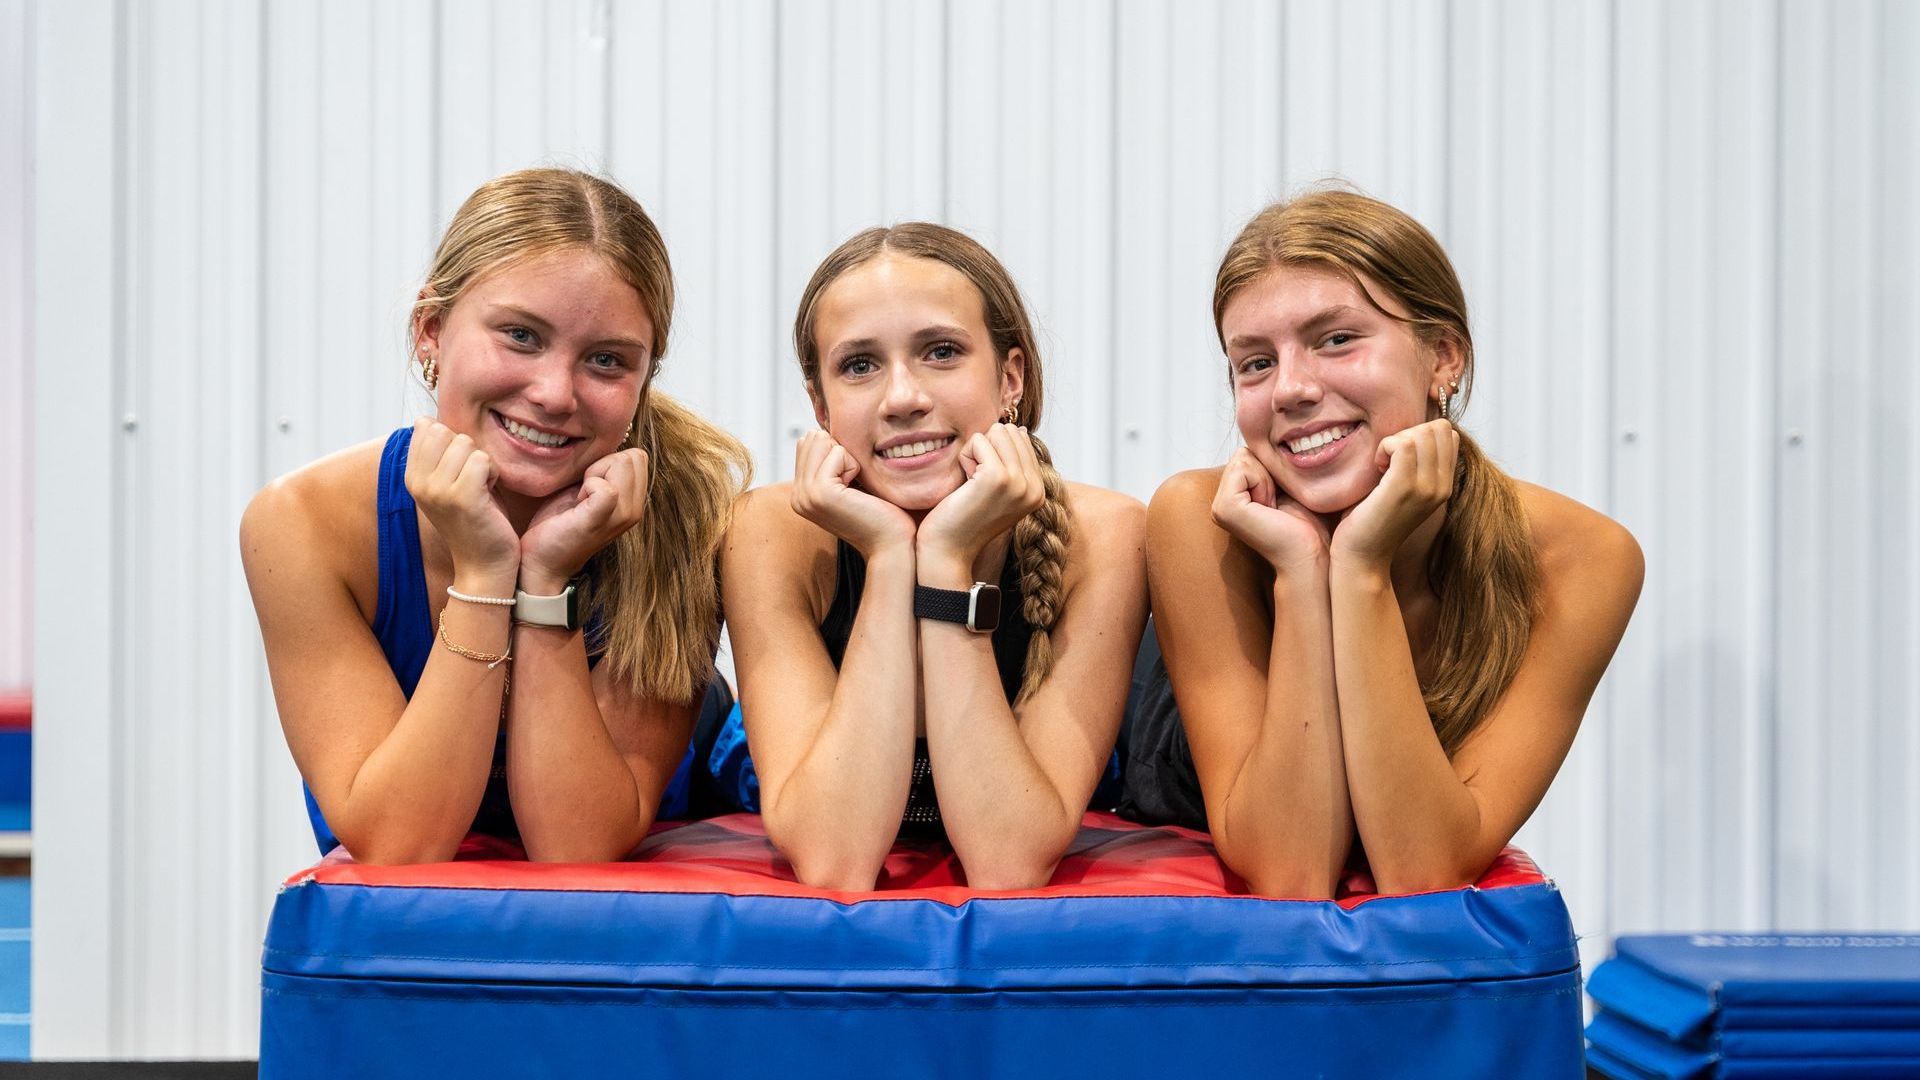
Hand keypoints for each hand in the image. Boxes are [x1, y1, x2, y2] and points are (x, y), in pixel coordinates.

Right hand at [405, 417, 519, 581]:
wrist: (483, 565)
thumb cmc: (473, 518)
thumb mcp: (445, 482)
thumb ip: (436, 453)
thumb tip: (425, 419)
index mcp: (411, 477)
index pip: (427, 427)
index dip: (452, 441)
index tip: (457, 470)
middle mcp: (419, 483)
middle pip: (446, 431)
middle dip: (467, 450)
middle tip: (471, 479)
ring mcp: (438, 491)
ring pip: (466, 443)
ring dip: (482, 463)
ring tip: (480, 488)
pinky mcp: (462, 498)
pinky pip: (482, 460)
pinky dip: (492, 474)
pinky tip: (489, 494)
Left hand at [518, 447, 649, 592]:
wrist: (543, 560)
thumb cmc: (561, 522)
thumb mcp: (589, 491)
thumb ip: (606, 472)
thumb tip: (608, 446)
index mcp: (634, 502)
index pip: (638, 457)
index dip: (610, 461)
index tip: (589, 483)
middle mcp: (635, 510)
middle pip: (633, 457)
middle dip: (603, 464)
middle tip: (584, 490)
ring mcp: (621, 517)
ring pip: (622, 464)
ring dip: (594, 474)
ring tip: (581, 498)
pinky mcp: (601, 520)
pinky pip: (606, 486)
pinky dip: (588, 485)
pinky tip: (577, 503)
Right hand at [789, 430, 916, 557]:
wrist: (892, 545)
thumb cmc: (881, 514)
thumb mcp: (850, 483)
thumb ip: (830, 461)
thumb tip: (820, 429)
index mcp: (801, 493)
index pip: (809, 442)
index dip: (838, 452)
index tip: (851, 482)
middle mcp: (797, 495)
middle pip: (814, 438)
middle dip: (842, 452)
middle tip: (856, 484)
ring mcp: (805, 495)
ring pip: (824, 442)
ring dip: (848, 458)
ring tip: (857, 488)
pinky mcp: (820, 493)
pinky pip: (837, 453)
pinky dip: (854, 466)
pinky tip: (859, 490)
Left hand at [915, 424, 1045, 578]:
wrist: (948, 551)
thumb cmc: (964, 518)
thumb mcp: (998, 490)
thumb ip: (1012, 463)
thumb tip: (1017, 429)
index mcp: (1038, 490)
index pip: (1021, 438)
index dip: (994, 453)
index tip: (985, 484)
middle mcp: (1034, 487)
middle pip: (1009, 431)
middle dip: (986, 449)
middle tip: (976, 483)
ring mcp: (1019, 482)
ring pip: (996, 431)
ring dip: (976, 452)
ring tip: (971, 483)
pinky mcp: (998, 477)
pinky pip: (979, 440)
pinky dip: (965, 457)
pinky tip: (965, 484)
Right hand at [1210, 448, 1330, 574]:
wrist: (1312, 555)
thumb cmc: (1309, 524)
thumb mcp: (1286, 484)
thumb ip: (1270, 464)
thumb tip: (1270, 435)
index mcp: (1232, 497)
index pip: (1248, 452)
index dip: (1272, 466)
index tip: (1283, 497)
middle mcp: (1220, 502)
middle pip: (1244, 452)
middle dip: (1268, 469)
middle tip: (1279, 502)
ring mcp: (1218, 507)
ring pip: (1244, 457)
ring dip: (1268, 476)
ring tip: (1276, 505)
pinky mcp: (1225, 508)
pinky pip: (1243, 469)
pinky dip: (1263, 482)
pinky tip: (1270, 506)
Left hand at [1330, 419, 1458, 568]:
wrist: (1363, 557)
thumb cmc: (1372, 519)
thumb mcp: (1403, 489)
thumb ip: (1414, 464)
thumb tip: (1410, 431)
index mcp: (1444, 485)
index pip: (1448, 434)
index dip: (1419, 434)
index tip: (1398, 457)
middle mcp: (1441, 486)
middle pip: (1437, 428)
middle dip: (1407, 433)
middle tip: (1388, 460)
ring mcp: (1426, 487)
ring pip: (1421, 433)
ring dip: (1394, 441)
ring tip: (1382, 466)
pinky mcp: (1403, 488)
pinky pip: (1402, 444)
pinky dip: (1385, 446)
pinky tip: (1377, 467)